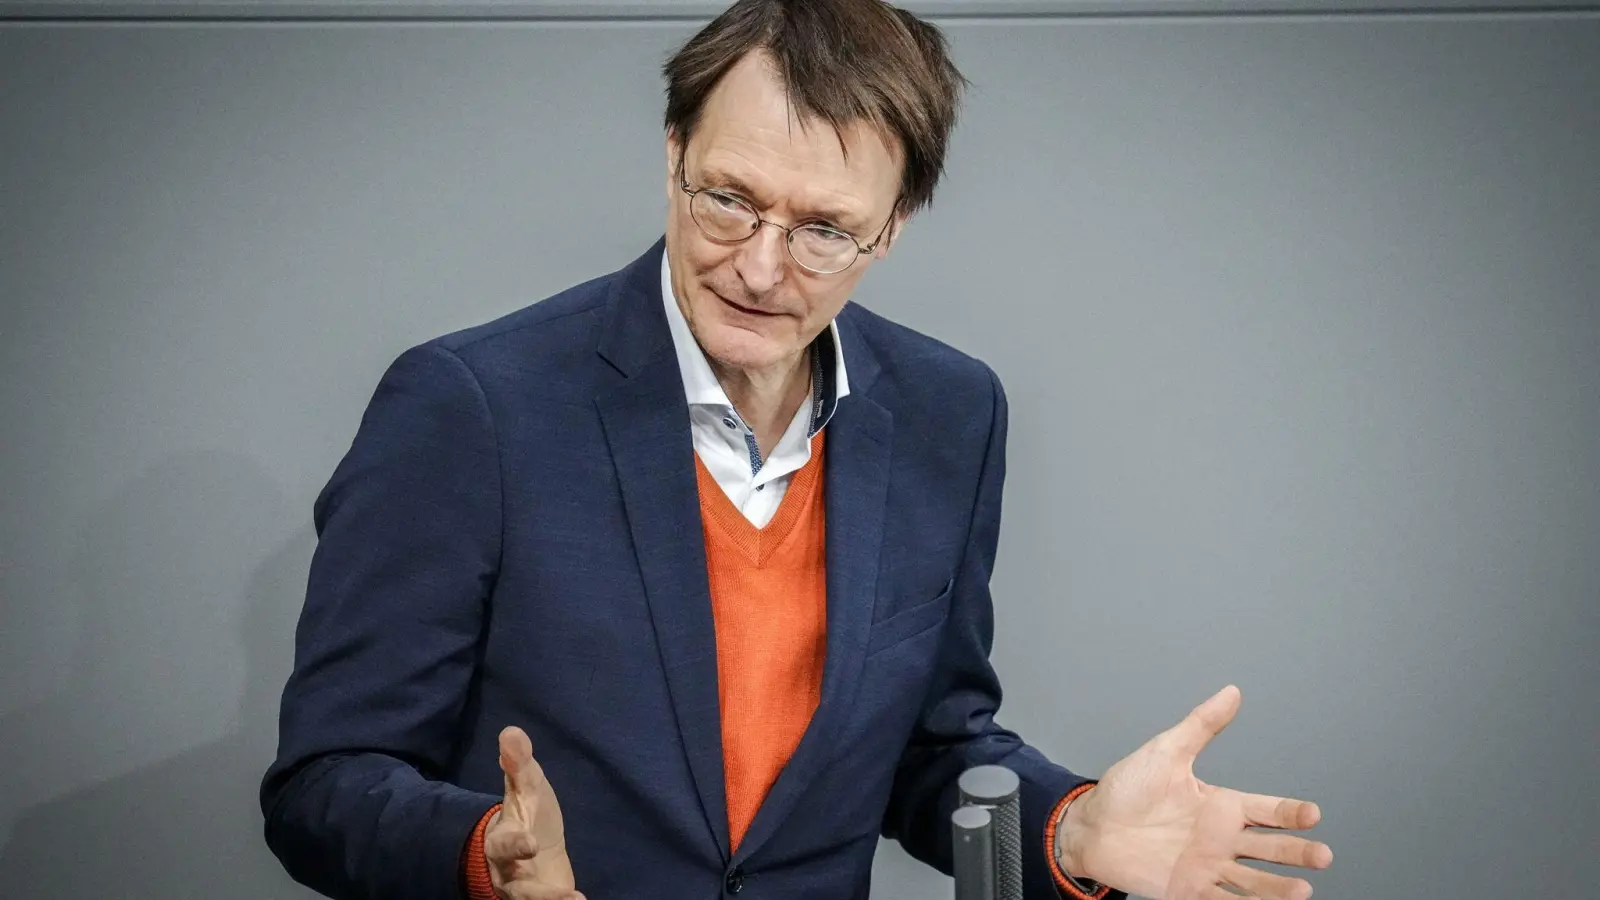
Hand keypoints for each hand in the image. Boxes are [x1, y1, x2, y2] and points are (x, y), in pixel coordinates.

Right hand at [484, 726, 582, 899]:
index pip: (503, 843)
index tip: (530, 842)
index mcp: (502, 841)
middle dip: (535, 890)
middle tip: (560, 890)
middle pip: (517, 886)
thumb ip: (519, 764)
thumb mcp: (526, 788)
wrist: (530, 854)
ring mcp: (524, 891)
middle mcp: (509, 873)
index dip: (514, 843)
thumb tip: (511, 732)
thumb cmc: (528, 816)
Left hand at [1058, 686, 1331, 899]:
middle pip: (1270, 848)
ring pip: (1253, 880)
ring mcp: (1207, 867)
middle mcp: (1220, 838)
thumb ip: (1201, 725)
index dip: (1290, 813)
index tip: (1312, 814)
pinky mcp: (1188, 891)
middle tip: (1321, 855)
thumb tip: (1231, 693)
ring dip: (1278, 887)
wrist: (1090, 826)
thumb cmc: (1126, 789)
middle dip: (1296, 852)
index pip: (1267, 810)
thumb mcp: (1166, 752)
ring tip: (1302, 890)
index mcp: (1220, 806)